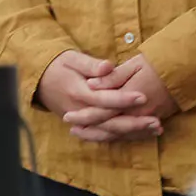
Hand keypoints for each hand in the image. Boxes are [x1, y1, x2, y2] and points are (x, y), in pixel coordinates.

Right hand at [37, 49, 163, 142]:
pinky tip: (142, 135)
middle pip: (109, 122)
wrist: (39, 81)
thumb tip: (108, 66)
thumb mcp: (72, 59)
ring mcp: (82, 121)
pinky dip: (123, 136)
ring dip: (133, 133)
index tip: (143, 96)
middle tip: (156, 121)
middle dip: (134, 123)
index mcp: (78, 92)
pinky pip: (104, 136)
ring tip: (156, 129)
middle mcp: (80, 111)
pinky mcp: (85, 125)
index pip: (104, 99)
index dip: (124, 99)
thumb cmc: (59, 66)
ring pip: (109, 133)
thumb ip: (91, 64)